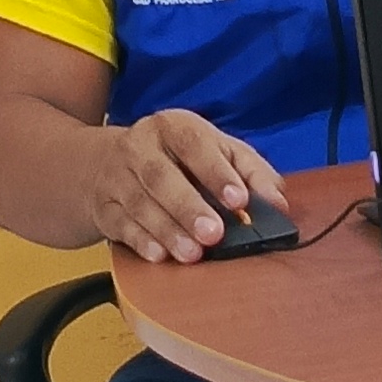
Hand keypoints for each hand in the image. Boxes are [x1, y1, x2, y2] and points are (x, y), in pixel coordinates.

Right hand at [94, 110, 289, 265]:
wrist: (103, 163)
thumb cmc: (176, 159)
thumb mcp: (215, 151)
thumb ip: (251, 172)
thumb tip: (278, 202)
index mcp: (172, 127)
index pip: (194, 144)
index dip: (217, 172)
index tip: (240, 200)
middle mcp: (140, 147)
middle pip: (161, 176)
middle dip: (188, 207)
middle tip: (214, 233)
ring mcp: (117, 177)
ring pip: (140, 204)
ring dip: (167, 231)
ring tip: (192, 254)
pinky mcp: (103, 207)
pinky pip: (119, 225)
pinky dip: (139, 241)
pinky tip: (159, 255)